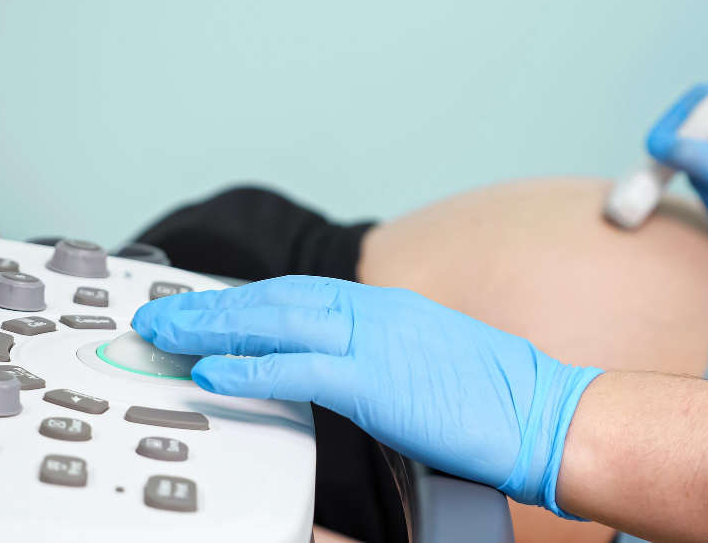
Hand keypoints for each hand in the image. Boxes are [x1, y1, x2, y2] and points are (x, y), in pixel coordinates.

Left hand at [132, 276, 602, 517]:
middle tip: (163, 316)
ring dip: (214, 329)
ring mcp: (375, 342)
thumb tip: (338, 367)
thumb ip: (379, 353)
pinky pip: (299, 370)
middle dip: (213, 308)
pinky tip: (212, 372)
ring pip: (276, 322)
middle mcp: (375, 312)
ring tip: (167, 336)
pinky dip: (250, 369)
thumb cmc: (495, 394)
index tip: (207, 310)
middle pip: (275, 300)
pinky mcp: (377, 382)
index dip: (245, 302)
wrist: (545, 412)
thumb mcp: (428, 359)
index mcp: (385, 308)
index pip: (299, 294)